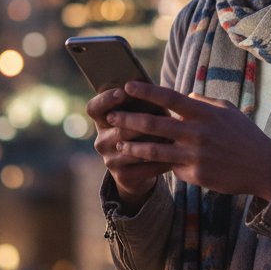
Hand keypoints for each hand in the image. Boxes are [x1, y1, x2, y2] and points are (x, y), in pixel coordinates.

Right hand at [86, 88, 165, 210]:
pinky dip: (162, 161)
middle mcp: (101, 141)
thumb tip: (160, 96)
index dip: (106, 100)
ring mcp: (110, 161)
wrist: (137, 171)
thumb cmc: (142, 133)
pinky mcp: (123, 177)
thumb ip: (143, 106)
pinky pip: (146, 167)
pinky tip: (176, 157)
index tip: (122, 92)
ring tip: (173, 137)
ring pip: (135, 149)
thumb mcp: (138, 118)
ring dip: (155, 143)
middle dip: (143, 124)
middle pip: (120, 129)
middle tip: (162, 119)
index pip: (93, 108)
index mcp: (102, 122)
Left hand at [105, 81, 270, 202]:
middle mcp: (197, 132)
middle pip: (153, 124)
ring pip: (154, 150)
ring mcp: (195, 155)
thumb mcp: (226, 111)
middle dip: (128, 119)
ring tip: (119, 144)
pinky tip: (145, 164)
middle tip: (111, 117)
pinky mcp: (195, 174)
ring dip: (133, 147)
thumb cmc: (243, 135)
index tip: (127, 86)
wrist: (262, 166)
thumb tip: (183, 95)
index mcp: (203, 112)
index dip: (145, 91)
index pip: (168, 97)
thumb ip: (202, 102)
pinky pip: (170, 168)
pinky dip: (158, 165)